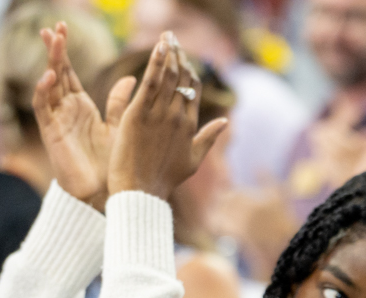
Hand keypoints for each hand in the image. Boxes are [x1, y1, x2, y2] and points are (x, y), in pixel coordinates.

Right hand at [32, 22, 135, 208]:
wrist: (102, 194)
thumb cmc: (110, 164)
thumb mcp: (117, 127)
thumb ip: (118, 103)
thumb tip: (132, 79)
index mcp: (81, 106)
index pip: (69, 72)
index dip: (65, 51)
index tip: (64, 27)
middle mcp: (67, 110)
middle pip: (56, 72)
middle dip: (55, 49)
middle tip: (54, 25)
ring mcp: (57, 119)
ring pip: (48, 84)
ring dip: (49, 62)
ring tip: (52, 40)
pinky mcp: (52, 132)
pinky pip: (43, 108)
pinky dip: (43, 91)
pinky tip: (49, 76)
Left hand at [108, 33, 228, 199]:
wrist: (141, 193)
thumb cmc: (163, 181)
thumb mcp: (192, 160)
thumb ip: (209, 138)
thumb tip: (226, 122)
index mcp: (190, 126)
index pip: (193, 91)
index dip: (190, 72)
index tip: (184, 58)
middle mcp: (178, 117)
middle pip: (182, 80)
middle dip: (179, 56)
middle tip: (173, 38)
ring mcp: (159, 114)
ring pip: (168, 77)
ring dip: (169, 53)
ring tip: (167, 37)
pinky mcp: (139, 113)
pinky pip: (150, 82)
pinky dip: (156, 63)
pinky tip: (159, 47)